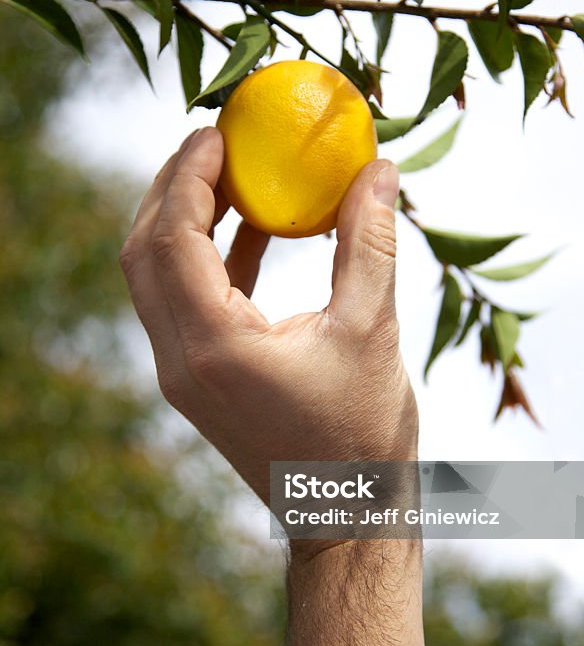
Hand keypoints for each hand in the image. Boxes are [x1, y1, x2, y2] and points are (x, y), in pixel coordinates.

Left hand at [120, 127, 417, 501]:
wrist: (344, 516)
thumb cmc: (363, 437)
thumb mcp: (372, 330)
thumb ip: (369, 242)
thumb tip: (377, 169)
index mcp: (214, 347)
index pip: (174, 238)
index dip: (189, 175)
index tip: (217, 129)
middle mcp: (180, 361)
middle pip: (144, 253)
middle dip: (171, 188)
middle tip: (212, 141)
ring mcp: (182, 375)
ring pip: (155, 278)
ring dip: (183, 221)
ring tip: (229, 173)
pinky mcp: (198, 380)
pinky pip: (184, 303)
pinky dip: (208, 259)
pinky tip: (254, 227)